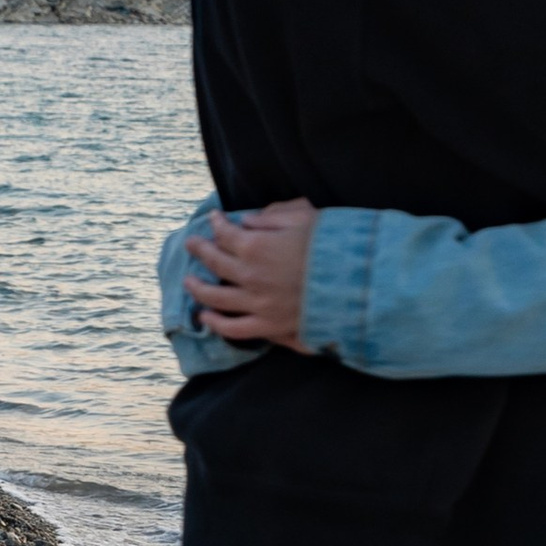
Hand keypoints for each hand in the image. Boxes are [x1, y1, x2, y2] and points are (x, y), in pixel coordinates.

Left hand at [186, 199, 320, 347]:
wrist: (358, 285)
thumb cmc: (334, 246)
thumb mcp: (305, 217)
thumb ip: (271, 216)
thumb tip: (247, 219)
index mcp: (257, 246)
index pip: (226, 233)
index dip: (217, 223)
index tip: (214, 217)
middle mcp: (250, 275)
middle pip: (215, 262)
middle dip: (200, 250)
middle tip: (191, 243)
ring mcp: (257, 303)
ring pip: (215, 297)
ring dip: (197, 287)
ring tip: (188, 281)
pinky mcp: (268, 326)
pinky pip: (234, 328)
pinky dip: (216, 323)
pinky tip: (205, 317)